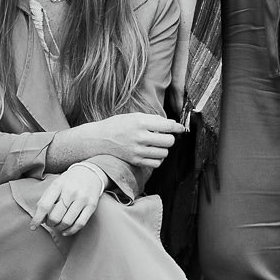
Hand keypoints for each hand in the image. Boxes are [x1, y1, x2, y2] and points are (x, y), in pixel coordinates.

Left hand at [31, 163, 109, 235]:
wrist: (90, 172)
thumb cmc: (68, 181)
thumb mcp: (55, 184)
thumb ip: (45, 199)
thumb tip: (39, 218)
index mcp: (58, 185)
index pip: (45, 205)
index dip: (37, 218)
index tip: (33, 227)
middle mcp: (71, 191)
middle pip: (56, 216)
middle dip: (50, 224)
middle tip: (50, 223)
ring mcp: (82, 198)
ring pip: (67, 222)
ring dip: (59, 228)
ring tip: (57, 226)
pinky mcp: (92, 205)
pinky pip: (80, 223)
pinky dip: (71, 231)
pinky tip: (65, 231)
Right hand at [55, 113, 185, 171]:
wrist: (99, 139)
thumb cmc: (118, 125)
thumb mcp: (135, 116)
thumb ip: (154, 119)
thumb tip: (173, 124)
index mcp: (141, 122)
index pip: (168, 126)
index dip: (177, 127)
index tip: (180, 128)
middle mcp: (140, 137)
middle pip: (169, 141)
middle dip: (169, 138)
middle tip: (164, 136)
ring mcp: (138, 151)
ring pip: (164, 153)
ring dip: (163, 149)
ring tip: (156, 145)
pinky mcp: (135, 161)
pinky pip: (156, 163)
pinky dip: (157, 159)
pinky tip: (152, 153)